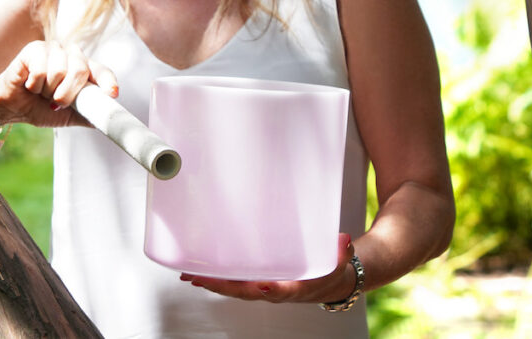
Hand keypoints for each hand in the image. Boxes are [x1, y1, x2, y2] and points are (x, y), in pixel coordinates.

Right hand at [0, 40, 117, 127]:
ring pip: (60, 70)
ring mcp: (53, 49)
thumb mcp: (68, 116)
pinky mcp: (34, 49)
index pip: (101, 71)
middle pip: (81, 69)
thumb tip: (110, 121)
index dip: (108, 82)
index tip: (112, 94)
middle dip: (68, 94)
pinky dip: (34, 85)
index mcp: (83, 70)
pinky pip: (41, 69)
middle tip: (56, 102)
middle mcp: (70, 55)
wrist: (11, 108)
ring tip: (39, 91)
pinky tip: (29, 84)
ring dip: (47, 90)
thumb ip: (88, 115)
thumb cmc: (39, 108)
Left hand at [179, 233, 356, 303]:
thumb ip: (341, 252)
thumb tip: (342, 240)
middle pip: (247, 292)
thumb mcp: (341, 261)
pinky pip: (236, 283)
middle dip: (223, 286)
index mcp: (298, 288)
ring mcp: (266, 288)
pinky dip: (218, 279)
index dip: (271, 289)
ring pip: (236, 289)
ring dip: (214, 283)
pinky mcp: (259, 281)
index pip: (283, 290)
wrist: (332, 282)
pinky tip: (201, 272)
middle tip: (199, 278)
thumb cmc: (332, 270)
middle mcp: (277, 291)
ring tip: (190, 275)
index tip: (261, 285)